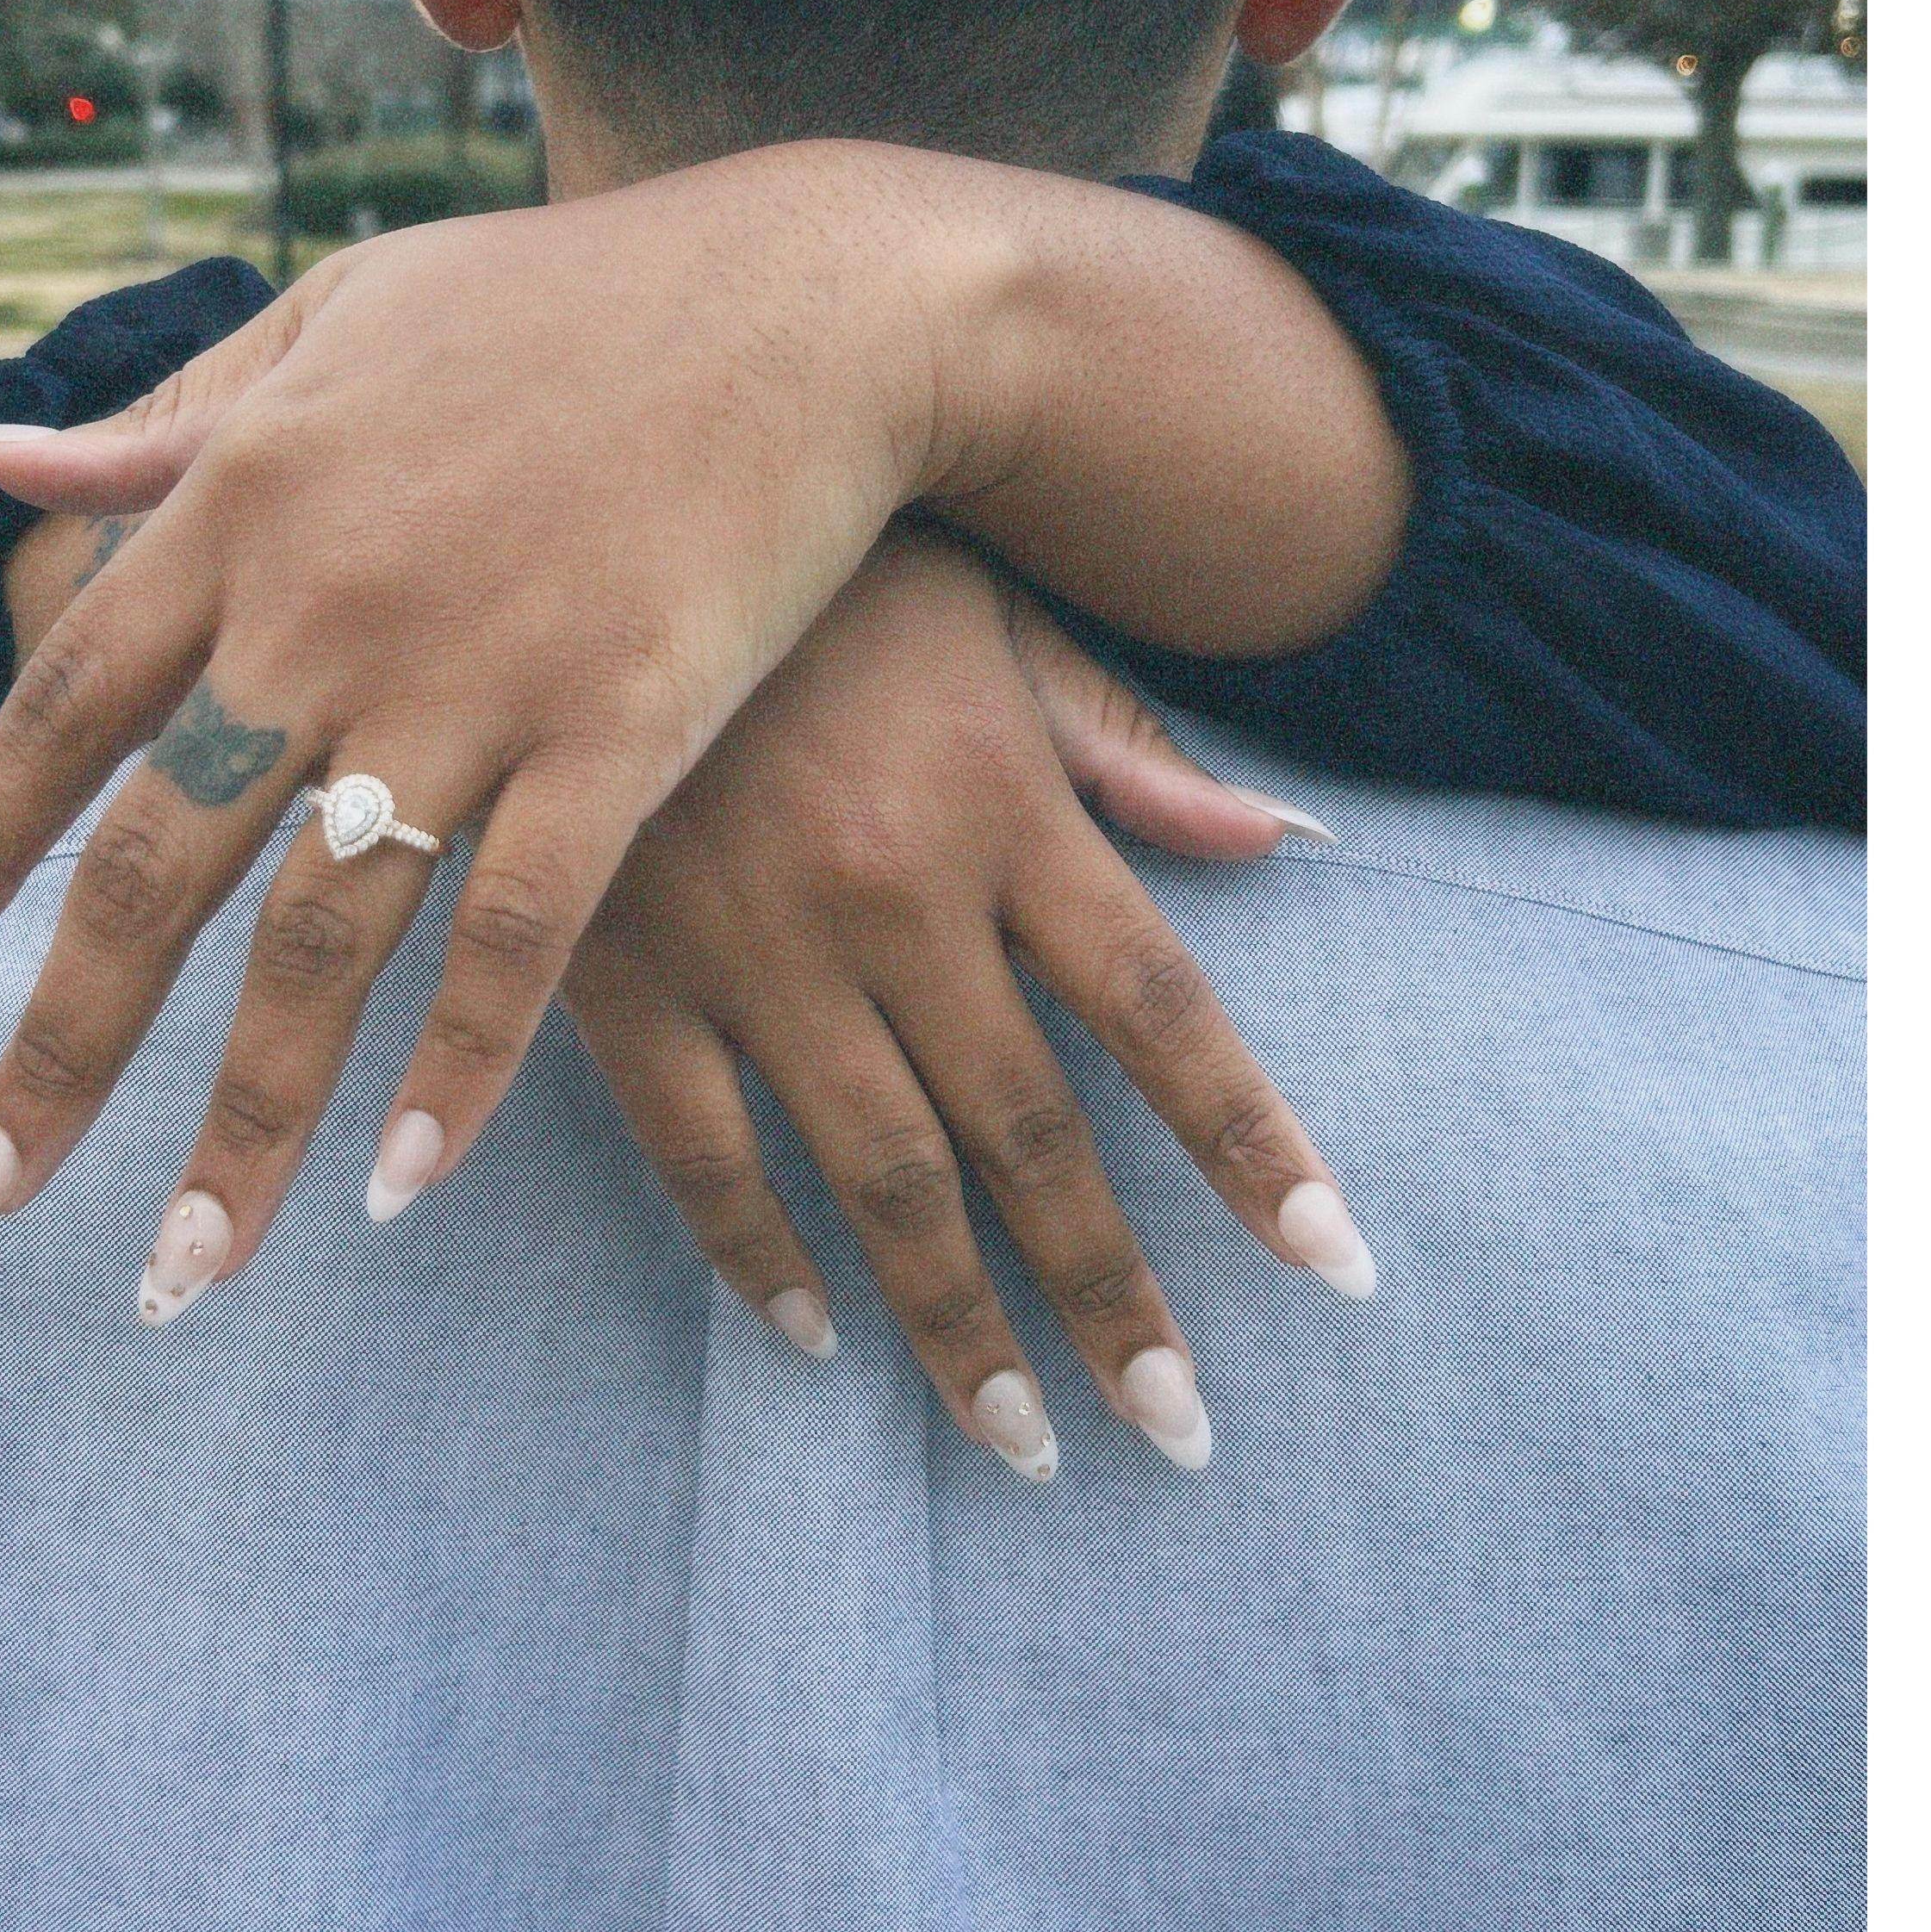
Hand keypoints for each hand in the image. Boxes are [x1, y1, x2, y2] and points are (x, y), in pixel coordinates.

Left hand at [0, 146, 1013, 1272]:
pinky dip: (460, 1064)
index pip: (60, 716)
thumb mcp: (334, 316)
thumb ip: (162, 420)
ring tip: (176, 1277)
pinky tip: (402, 1187)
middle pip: (155, 868)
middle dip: (54, 1055)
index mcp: (243, 505)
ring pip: (321, 941)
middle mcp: (325, 607)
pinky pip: (520, 934)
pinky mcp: (622, 729)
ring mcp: (474, 676)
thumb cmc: (566, 304)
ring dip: (242, 1124)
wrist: (808, 296)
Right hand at [556, 527, 1374, 1479]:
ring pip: (882, 1174)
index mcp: (1003, 808)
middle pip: (1033, 1133)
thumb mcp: (995, 620)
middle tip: (1177, 1427)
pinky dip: (761, 1255)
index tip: (1335, 1271)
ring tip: (1026, 1439)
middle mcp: (898, 897)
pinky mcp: (623, 971)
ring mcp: (755, 946)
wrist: (595, 492)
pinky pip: (703, 1152)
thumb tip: (1281, 850)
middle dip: (1112, 1295)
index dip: (1255, 1150)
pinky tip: (816, 1336)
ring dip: (958, 1322)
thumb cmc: (823, 559)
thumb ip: (1125, 748)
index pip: (1162, 1016)